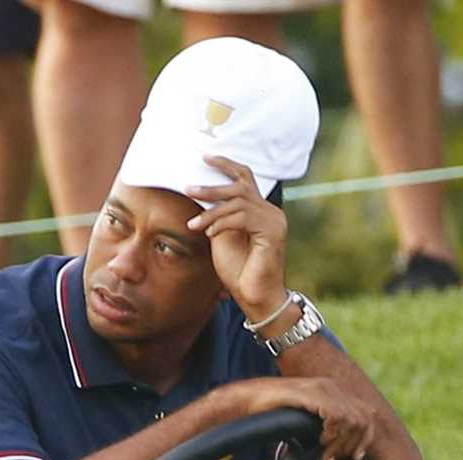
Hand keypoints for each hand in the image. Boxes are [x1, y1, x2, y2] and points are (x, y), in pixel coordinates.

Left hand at [185, 156, 288, 321]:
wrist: (255, 297)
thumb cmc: (238, 271)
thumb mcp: (221, 238)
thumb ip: (217, 218)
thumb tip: (201, 200)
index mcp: (259, 211)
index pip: (245, 179)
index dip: (226, 165)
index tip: (205, 158)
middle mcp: (270, 211)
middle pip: (240, 186)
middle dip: (212, 186)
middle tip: (188, 188)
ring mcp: (274, 220)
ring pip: (238, 202)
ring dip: (211, 212)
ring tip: (194, 224)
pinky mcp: (272, 231)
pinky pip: (242, 217)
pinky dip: (222, 223)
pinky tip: (210, 234)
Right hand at [235, 376, 375, 459]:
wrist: (249, 399)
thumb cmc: (272, 411)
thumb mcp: (305, 418)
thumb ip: (322, 425)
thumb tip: (333, 447)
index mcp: (333, 391)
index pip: (366, 413)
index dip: (365, 438)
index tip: (354, 456)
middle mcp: (332, 387)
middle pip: (365, 418)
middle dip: (354, 443)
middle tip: (336, 458)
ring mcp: (323, 389)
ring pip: (353, 420)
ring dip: (341, 443)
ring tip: (326, 455)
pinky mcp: (311, 394)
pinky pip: (335, 416)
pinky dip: (331, 434)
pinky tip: (320, 442)